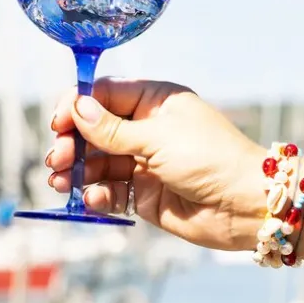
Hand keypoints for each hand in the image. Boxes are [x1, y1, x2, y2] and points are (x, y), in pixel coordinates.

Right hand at [48, 78, 263, 250]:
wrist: (246, 207)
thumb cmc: (210, 159)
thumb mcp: (158, 137)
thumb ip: (112, 129)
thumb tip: (77, 107)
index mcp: (153, 101)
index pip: (104, 95)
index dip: (78, 106)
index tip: (58, 122)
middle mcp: (145, 129)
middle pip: (94, 131)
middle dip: (72, 144)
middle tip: (57, 159)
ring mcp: (143, 163)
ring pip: (97, 163)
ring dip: (76, 172)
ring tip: (60, 183)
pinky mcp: (143, 194)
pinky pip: (110, 191)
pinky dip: (97, 195)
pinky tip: (92, 199)